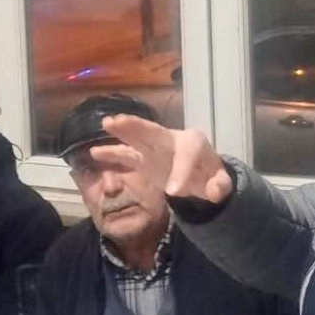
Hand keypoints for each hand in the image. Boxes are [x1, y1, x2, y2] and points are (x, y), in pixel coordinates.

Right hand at [99, 115, 233, 202]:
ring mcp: (154, 148)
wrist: (199, 176)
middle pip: (153, 131)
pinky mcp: (143, 158)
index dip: (180, 173)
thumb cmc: (209, 176)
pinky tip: (94, 152)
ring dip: (122, 131)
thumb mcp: (220, 183)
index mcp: (193, 144)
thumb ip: (219, 186)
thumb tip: (214, 191)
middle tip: (118, 121)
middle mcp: (171, 140)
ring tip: (106, 123)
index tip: (174, 192)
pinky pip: (126, 154)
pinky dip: (112, 153)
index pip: (185, 155)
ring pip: (137, 138)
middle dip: (137, 126)